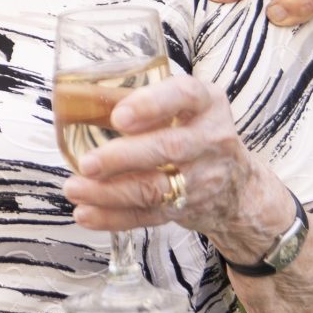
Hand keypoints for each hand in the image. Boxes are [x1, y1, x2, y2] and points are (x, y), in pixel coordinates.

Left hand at [61, 68, 296, 266]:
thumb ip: (143, 101)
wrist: (238, 185)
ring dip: (110, 192)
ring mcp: (203, 178)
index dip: (151, 105)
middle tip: (87, 163)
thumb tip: (79, 101)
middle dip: (122, 157)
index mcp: (207, 103)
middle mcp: (211, 139)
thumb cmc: (193, 130)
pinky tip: (86, 214)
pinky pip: (149, 215)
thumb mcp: (183, 105)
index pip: (184, 95)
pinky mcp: (188, 208)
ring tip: (74, 188)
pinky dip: (114, 217)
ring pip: (156, 188)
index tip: (118, 117)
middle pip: (168, 148)